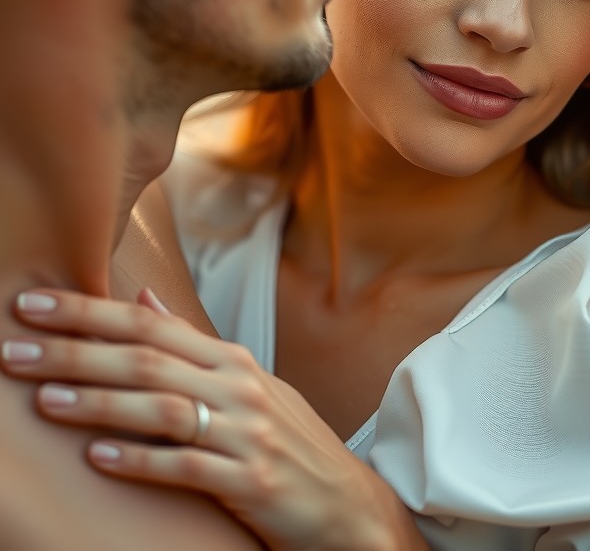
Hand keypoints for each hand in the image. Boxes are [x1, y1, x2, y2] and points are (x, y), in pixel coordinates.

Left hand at [1, 288, 426, 550]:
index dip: (91, 312)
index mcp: (231, 360)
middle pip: (147, 360)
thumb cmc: (286, 440)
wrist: (345, 501)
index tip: (35, 305)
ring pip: (162, 408)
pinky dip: (140, 460)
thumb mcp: (245, 382)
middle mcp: (239, 387)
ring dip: (99, 402)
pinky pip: (186, 466)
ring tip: (45, 399)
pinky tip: (97, 458)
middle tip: (14, 346)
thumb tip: (141, 298)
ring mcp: (246, 433)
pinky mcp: (250, 481)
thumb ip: (191, 344)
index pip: (151, 325)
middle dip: (76, 351)